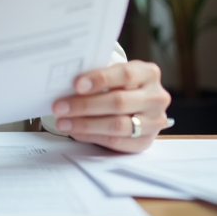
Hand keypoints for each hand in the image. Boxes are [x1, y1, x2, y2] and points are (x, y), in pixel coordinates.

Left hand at [50, 60, 171, 152]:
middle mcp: (156, 97)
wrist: (138, 104)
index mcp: (149, 73)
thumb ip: (99, 77)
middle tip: (60, 106)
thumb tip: (67, 84)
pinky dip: (93, 136)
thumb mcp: (116, 74)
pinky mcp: (146, 141)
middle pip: (119, 102)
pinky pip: (116, 142)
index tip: (77, 84)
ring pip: (117, 125)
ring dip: (85, 124)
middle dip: (85, 105)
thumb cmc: (120, 84)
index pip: (125, 74)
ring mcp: (154, 121)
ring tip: (63, 122)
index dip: (100, 79)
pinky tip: (76, 131)